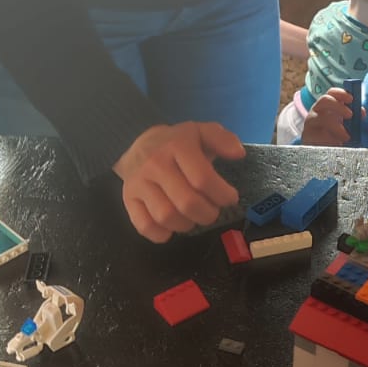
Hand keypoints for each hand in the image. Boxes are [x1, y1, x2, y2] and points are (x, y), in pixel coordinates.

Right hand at [114, 121, 243, 242]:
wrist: (138, 143)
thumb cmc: (177, 142)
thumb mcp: (202, 132)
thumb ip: (224, 139)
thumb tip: (239, 154)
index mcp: (177, 146)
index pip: (202, 178)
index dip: (222, 194)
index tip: (230, 198)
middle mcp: (155, 164)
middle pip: (186, 202)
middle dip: (208, 214)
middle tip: (212, 211)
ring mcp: (139, 182)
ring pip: (166, 217)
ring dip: (187, 225)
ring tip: (194, 217)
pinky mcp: (128, 198)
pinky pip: (144, 225)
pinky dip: (161, 234)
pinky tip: (172, 227)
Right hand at [301, 89, 351, 146]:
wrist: (319, 151)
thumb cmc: (334, 134)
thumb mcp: (345, 124)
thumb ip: (354, 116)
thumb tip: (362, 113)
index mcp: (327, 105)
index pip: (332, 93)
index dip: (341, 93)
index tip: (351, 99)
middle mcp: (317, 110)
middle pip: (324, 100)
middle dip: (339, 106)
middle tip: (350, 115)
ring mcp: (311, 122)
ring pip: (323, 118)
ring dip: (337, 127)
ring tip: (346, 137)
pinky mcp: (308, 135)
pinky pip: (319, 135)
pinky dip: (330, 139)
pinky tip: (336, 144)